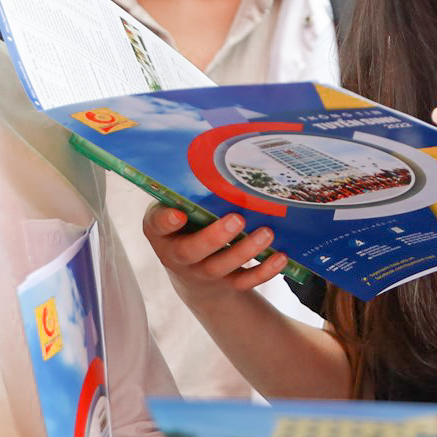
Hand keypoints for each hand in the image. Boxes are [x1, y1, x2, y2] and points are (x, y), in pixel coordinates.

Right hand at [143, 203, 289, 297]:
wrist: (193, 273)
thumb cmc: (188, 227)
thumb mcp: (180, 209)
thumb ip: (191, 192)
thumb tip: (217, 151)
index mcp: (161, 232)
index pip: (156, 226)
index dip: (165, 221)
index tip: (178, 213)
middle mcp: (177, 255)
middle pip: (191, 251)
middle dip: (214, 237)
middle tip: (237, 219)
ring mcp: (201, 273)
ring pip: (220, 268)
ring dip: (245, 251)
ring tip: (266, 232)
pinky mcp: (225, 285)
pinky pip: (244, 282)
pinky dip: (264, 271)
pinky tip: (280, 255)